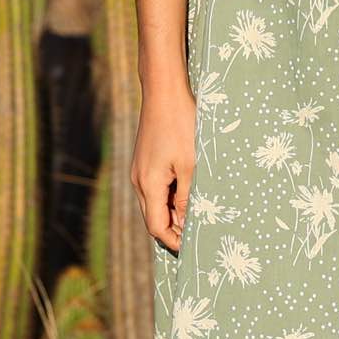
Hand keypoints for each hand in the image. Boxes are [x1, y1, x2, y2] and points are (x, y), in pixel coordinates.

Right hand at [131, 82, 197, 251]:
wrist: (163, 91)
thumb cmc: (180, 124)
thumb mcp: (190, 164)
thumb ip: (186, 197)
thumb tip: (184, 224)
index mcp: (148, 185)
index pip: (156, 227)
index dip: (174, 241)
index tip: (194, 247)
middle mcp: (139, 180)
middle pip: (154, 217)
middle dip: (175, 228)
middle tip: (200, 232)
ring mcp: (140, 170)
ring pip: (155, 202)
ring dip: (173, 210)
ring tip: (198, 212)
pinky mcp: (145, 160)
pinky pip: (156, 187)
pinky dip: (170, 195)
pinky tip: (188, 189)